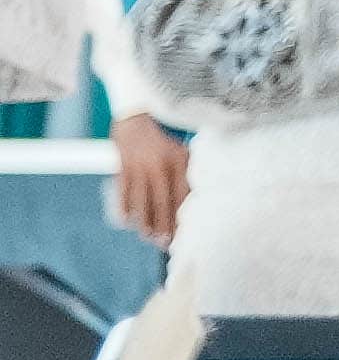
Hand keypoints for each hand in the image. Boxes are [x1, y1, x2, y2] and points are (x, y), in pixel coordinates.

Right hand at [106, 113, 178, 242]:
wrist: (136, 117)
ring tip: (147, 236)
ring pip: (141, 199)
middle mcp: (159, 164)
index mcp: (178, 160)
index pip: (181, 193)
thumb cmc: (163, 137)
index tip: (183, 231)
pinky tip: (127, 221)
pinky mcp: (122, 166)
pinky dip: (124, 206)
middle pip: (161, 200)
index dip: (181, 214)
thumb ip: (188, 170)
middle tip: (164, 242)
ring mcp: (138, 166)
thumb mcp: (181, 150)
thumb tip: (195, 197)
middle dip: (163, 223)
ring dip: (144, 220)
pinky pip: (123, 191)